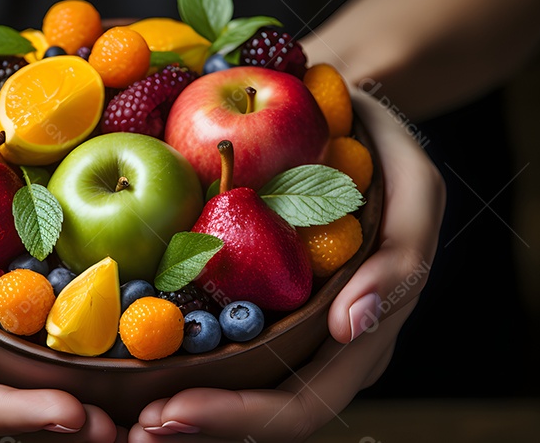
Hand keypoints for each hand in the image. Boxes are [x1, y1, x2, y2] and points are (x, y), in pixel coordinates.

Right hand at [0, 81, 123, 441]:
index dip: (8, 415)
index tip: (72, 411)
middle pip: (2, 410)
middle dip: (57, 427)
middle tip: (120, 433)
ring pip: (36, 390)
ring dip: (86, 412)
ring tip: (138, 418)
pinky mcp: (33, 293)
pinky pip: (64, 342)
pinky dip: (100, 366)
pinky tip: (146, 368)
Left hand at [129, 90, 445, 441]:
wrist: (352, 127)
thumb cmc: (384, 153)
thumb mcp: (413, 186)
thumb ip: (397, 257)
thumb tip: (349, 326)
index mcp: (367, 337)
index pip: (302, 404)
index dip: (237, 419)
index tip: (167, 411)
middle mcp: (332, 353)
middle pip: (263, 418)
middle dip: (199, 426)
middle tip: (135, 426)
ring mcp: (301, 337)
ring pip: (243, 397)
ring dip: (186, 415)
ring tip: (126, 420)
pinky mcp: (268, 310)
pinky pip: (227, 356)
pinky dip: (184, 372)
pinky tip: (138, 377)